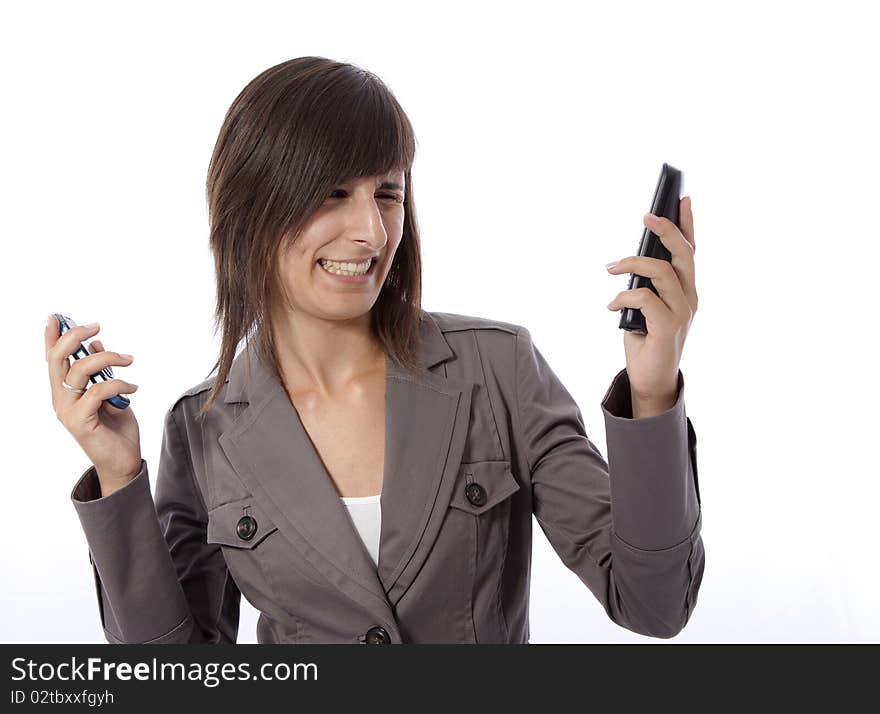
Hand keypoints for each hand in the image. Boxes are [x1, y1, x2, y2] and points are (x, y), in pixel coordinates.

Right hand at [45, 316, 141, 494]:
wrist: (123, 461)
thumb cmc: (116, 428)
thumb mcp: (111, 393)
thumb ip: (101, 372)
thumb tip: (97, 344)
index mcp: (64, 390)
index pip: (52, 359)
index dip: (52, 337)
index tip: (56, 316)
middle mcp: (60, 399)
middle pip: (58, 359)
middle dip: (74, 337)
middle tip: (97, 326)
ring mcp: (68, 411)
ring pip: (79, 371)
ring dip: (108, 358)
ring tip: (129, 360)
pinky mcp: (80, 422)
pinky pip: (97, 391)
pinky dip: (118, 383)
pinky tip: (133, 387)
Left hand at [605, 196, 697, 409]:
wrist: (651, 379)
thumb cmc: (647, 340)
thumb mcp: (648, 307)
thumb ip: (647, 286)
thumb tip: (631, 263)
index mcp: (686, 290)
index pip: (691, 250)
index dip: (688, 224)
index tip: (682, 198)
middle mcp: (690, 298)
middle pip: (683, 254)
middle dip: (666, 230)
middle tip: (646, 217)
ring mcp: (682, 312)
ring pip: (661, 272)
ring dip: (632, 264)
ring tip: (611, 268)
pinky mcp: (668, 327)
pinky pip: (645, 298)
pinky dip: (624, 297)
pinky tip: (611, 306)